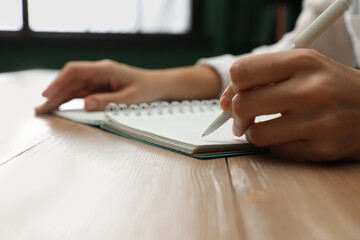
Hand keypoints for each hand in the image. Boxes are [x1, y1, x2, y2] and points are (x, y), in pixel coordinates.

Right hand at [35, 60, 220, 113]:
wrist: (160, 86)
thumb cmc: (148, 90)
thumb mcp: (130, 98)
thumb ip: (108, 102)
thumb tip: (85, 105)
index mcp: (105, 70)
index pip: (75, 71)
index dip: (59, 82)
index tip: (47, 95)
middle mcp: (99, 73)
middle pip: (71, 81)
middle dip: (55, 94)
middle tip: (40, 109)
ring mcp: (100, 80)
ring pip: (74, 87)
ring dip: (60, 98)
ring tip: (45, 111)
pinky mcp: (101, 88)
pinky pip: (82, 93)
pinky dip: (70, 100)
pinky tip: (61, 108)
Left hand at [221, 49, 359, 160]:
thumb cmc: (331, 86)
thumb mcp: (302, 66)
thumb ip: (262, 76)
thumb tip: (223, 100)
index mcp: (301, 62)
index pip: (242, 72)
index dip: (231, 87)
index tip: (233, 96)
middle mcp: (309, 90)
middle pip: (241, 104)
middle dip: (236, 114)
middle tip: (243, 118)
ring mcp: (317, 121)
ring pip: (255, 134)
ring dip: (255, 133)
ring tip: (269, 127)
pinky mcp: (322, 149)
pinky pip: (275, 151)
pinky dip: (276, 145)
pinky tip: (290, 136)